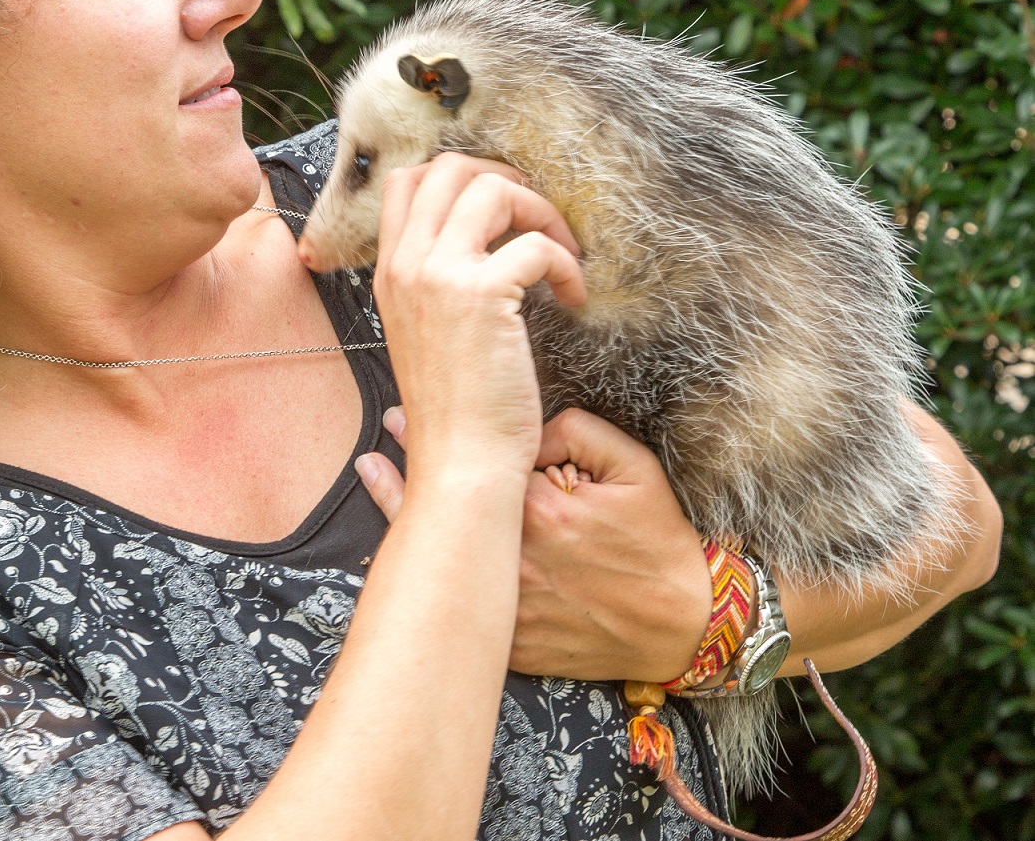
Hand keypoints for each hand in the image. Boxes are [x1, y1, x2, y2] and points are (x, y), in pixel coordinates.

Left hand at [359, 405, 711, 683]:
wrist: (683, 626)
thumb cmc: (659, 543)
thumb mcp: (635, 468)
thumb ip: (577, 431)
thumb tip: (523, 428)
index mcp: (542, 509)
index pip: (477, 462)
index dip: (448, 435)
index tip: (412, 412)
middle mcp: (517, 558)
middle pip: (447, 507)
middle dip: (411, 465)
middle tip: (387, 431)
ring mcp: (511, 605)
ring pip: (444, 560)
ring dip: (404, 514)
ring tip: (373, 473)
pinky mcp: (513, 644)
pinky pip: (461, 609)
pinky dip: (432, 580)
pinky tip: (404, 555)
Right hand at [367, 153, 584, 480]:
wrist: (460, 463)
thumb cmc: (455, 412)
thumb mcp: (425, 334)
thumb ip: (436, 286)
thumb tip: (480, 250)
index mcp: (390, 273)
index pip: (405, 184)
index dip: (461, 180)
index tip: (501, 210)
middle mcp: (406, 265)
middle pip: (447, 169)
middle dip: (503, 179)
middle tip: (535, 216)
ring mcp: (438, 276)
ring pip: (490, 190)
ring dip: (539, 211)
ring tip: (560, 254)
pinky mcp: (481, 295)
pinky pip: (534, 244)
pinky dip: (564, 263)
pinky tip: (572, 295)